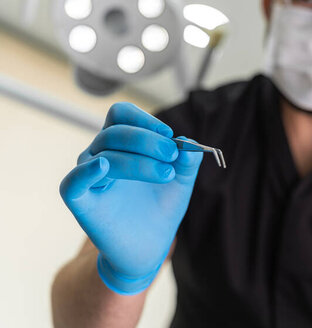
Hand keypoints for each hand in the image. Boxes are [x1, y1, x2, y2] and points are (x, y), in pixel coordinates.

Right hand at [59, 102, 202, 294]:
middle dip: (147, 140)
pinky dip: (86, 172)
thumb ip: (187, 160)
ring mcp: (88, 178)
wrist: (150, 246)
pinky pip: (72, 182)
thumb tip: (188, 142)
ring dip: (139, 160)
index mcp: (120, 144)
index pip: (120, 115)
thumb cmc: (160, 207)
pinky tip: (103, 167)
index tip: (169, 135)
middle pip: (114, 132)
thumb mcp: (181, 180)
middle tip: (171, 155)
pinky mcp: (81, 202)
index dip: (144, 120)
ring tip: (166, 174)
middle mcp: (99, 155)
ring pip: (106, 154)